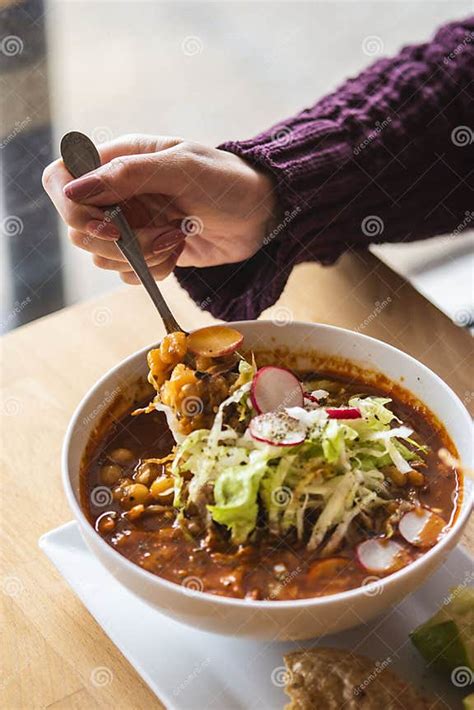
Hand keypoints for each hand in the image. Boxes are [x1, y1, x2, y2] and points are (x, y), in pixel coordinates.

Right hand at [42, 134, 276, 282]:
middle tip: (161, 234)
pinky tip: (178, 252)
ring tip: (177, 239)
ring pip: (102, 255)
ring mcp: (130, 224)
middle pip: (78, 227)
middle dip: (118, 241)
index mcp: (118, 160)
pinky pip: (126, 272)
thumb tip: (74, 190)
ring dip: (141, 256)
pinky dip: (151, 270)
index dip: (70, 205)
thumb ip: (128, 175)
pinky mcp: (147, 251)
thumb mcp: (182, 169)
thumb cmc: (228, 181)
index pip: (61, 179)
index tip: (105, 222)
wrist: (261, 216)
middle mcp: (117, 193)